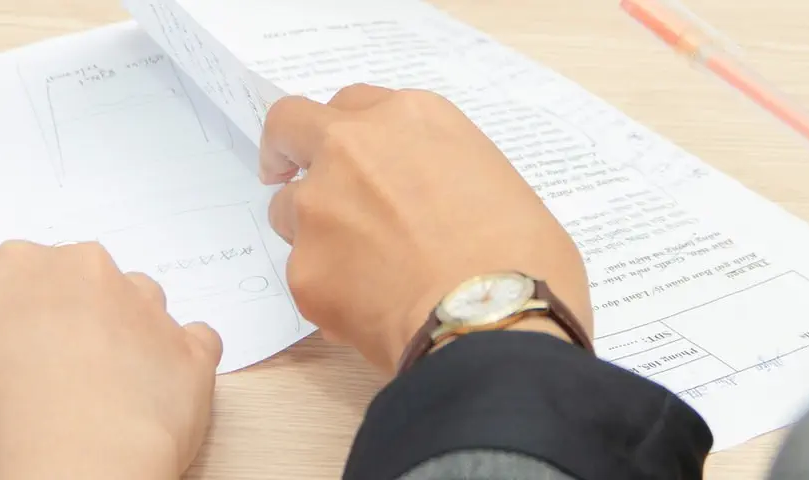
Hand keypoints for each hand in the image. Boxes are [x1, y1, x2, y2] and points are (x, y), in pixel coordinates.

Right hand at [0, 241, 222, 477]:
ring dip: (111, 335)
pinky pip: (186, 341)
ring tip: (92, 387)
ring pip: (127, 305)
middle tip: (31, 378)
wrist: (85, 459)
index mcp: (17, 267)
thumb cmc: (11, 418)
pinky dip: (169, 360)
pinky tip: (146, 389)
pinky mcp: (188, 344)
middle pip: (61, 290)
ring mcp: (145, 304)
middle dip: (46, 325)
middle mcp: (86, 269)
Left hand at [258, 84, 590, 372]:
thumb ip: (440, 174)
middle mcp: (352, 149)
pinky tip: (375, 314)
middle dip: (286, 149)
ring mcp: (319, 206)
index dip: (351, 134)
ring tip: (363, 272)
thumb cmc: (522, 259)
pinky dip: (330, 292)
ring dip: (313, 230)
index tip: (350, 156)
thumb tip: (430, 205)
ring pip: (288, 209)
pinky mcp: (304, 268)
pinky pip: (306, 275)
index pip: (354, 105)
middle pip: (291, 126)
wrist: (493, 323)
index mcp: (410, 118)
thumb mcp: (495, 183)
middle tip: (289, 174)